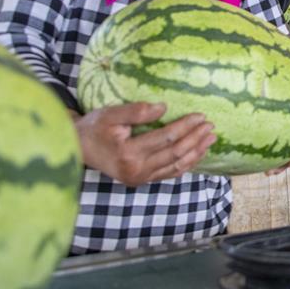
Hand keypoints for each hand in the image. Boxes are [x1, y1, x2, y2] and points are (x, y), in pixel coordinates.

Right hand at [74, 102, 215, 186]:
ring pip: (176, 166)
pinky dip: (187, 164)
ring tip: (211, 139)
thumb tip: (163, 107)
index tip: (201, 115)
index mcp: (128, 153)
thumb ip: (136, 111)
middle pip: (175, 153)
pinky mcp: (142, 180)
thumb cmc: (94, 128)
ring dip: (196, 152)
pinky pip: (170, 174)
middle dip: (196, 139)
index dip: (186, 126)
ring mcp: (140, 178)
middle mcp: (136, 170)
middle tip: (211, 126)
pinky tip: (198, 153)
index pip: (166, 137)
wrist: (78, 148)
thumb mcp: (110, 114)